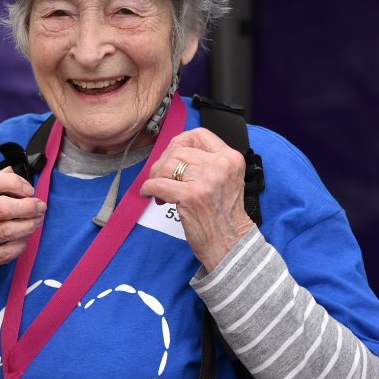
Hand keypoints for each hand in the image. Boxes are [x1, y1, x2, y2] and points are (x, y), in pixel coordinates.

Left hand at [140, 127, 254, 271]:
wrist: (230, 243)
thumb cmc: (223, 215)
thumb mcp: (226, 180)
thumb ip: (208, 162)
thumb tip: (173, 152)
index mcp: (230, 158)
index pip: (198, 135)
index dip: (178, 143)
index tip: (170, 155)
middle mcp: (220, 166)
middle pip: (177, 151)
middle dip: (162, 164)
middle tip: (160, 179)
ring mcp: (206, 180)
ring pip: (166, 166)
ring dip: (156, 178)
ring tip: (160, 191)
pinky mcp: (191, 196)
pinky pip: (157, 184)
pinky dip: (148, 189)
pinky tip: (149, 194)